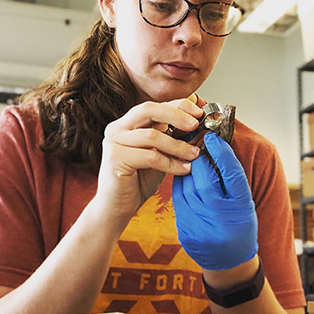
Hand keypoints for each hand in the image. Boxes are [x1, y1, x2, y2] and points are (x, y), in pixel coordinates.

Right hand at [93, 99, 202, 231]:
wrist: (117, 207)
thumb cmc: (139, 181)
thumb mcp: (160, 154)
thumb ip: (172, 139)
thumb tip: (200, 129)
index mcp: (128, 123)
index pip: (154, 105)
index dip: (177, 106)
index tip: (199, 112)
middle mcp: (117, 128)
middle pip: (149, 110)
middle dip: (176, 115)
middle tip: (195, 124)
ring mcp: (114, 141)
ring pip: (152, 135)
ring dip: (178, 145)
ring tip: (195, 154)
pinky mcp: (115, 158)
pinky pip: (150, 156)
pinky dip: (171, 163)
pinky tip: (184, 169)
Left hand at [172, 132, 257, 269]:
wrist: (229, 262)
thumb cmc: (241, 226)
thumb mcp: (244, 203)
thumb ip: (231, 177)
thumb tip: (216, 148)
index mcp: (240, 210)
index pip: (231, 173)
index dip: (221, 153)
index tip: (213, 138)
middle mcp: (220, 220)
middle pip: (204, 179)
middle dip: (199, 160)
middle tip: (198, 146)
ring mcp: (200, 228)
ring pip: (187, 188)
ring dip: (187, 170)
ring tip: (190, 161)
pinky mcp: (185, 232)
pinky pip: (178, 200)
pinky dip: (180, 185)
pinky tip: (184, 178)